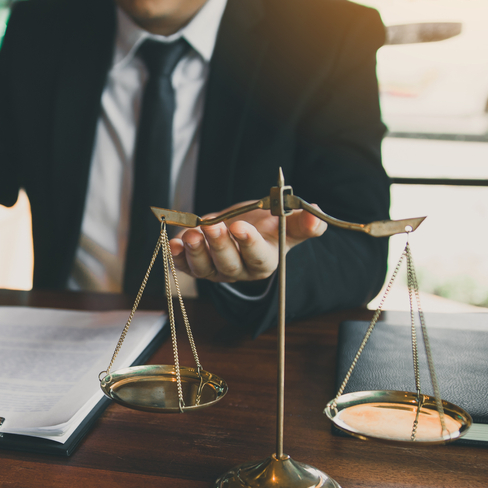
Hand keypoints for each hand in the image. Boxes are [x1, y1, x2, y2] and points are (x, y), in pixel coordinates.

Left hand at [168, 202, 326, 282]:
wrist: (241, 225)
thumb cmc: (265, 224)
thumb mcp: (284, 220)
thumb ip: (301, 222)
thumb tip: (317, 217)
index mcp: (263, 261)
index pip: (257, 257)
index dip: (248, 243)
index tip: (240, 226)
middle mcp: (238, 270)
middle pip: (228, 264)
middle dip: (219, 245)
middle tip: (212, 227)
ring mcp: (214, 270)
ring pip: (203, 267)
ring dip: (195, 251)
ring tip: (191, 234)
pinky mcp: (194, 264)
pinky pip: (183, 265)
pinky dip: (175, 256)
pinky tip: (171, 243)